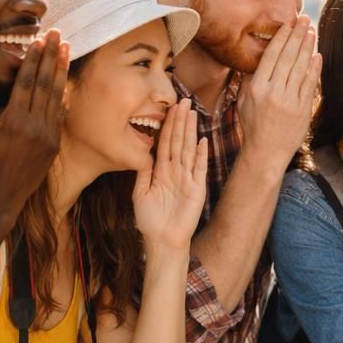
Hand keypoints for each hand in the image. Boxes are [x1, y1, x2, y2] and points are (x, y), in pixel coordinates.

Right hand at [0, 30, 69, 218]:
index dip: (34, 59)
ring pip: (56, 97)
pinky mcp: (54, 145)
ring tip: (67, 49)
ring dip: (61, 71)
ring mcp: (48, 136)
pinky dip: (61, 96)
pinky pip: (59, 115)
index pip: (27, 82)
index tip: (39, 41)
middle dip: (52, 57)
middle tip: (59, 35)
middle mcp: (35, 126)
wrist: (1, 198)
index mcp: (14, 121)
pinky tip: (64, 80)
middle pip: (46, 84)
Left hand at [132, 102, 207, 250]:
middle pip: (178, 141)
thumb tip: (143, 152)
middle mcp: (176, 171)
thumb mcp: (140, 193)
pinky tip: (202, 140)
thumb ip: (143, 172)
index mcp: (161, 171)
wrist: (162, 241)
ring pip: (189, 150)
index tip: (169, 108)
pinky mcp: (197, 189)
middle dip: (180, 121)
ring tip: (192, 113)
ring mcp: (188, 179)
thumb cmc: (150, 221)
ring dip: (190, 131)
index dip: (167, 125)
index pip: (165, 143)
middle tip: (184, 101)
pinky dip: (201, 155)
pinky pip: (199, 169)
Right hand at [237, 15, 318, 171]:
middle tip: (304, 20)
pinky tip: (317, 55)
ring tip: (312, 32)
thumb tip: (259, 58)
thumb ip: (250, 79)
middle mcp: (272, 92)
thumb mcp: (243, 101)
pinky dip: (314, 68)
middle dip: (297, 36)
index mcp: (256, 88)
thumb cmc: (252, 125)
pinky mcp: (302, 110)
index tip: (288, 24)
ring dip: (308, 47)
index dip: (281, 38)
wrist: (265, 153)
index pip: (271, 56)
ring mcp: (289, 101)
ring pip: (301, 67)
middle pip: (288, 57)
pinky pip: (310, 84)